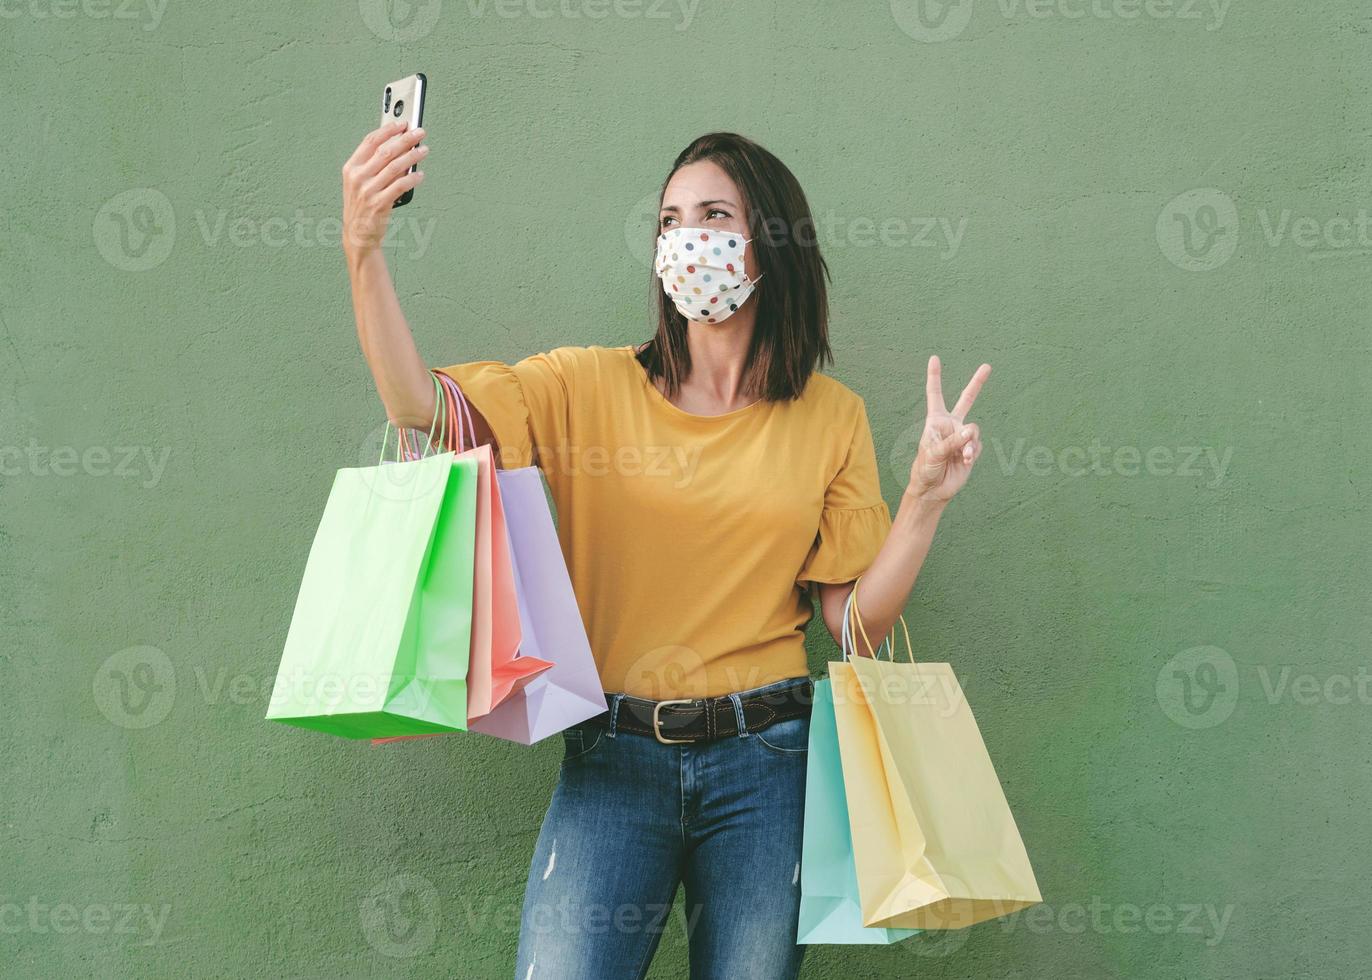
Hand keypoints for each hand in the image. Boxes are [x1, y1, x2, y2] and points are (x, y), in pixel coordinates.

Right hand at [341, 120, 426, 259]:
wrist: (357, 235)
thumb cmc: (362, 206)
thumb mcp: (359, 182)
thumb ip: (373, 165)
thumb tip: (398, 146)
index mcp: (351, 168)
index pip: (370, 141)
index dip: (388, 130)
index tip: (403, 123)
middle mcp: (358, 177)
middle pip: (385, 151)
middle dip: (405, 139)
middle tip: (420, 133)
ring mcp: (368, 191)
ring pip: (395, 167)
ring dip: (412, 156)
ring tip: (424, 150)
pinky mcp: (379, 204)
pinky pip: (400, 186)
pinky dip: (412, 179)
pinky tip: (420, 174)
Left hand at [907, 355, 990, 503]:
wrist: (934, 489)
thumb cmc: (926, 468)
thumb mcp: (934, 452)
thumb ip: (952, 440)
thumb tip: (971, 432)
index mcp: (935, 420)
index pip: (935, 394)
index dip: (935, 376)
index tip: (934, 358)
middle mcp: (950, 424)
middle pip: (966, 399)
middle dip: (977, 383)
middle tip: (987, 366)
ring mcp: (962, 437)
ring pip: (974, 430)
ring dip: (969, 444)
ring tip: (961, 456)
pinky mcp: (971, 450)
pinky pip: (977, 446)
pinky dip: (972, 454)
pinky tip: (964, 462)